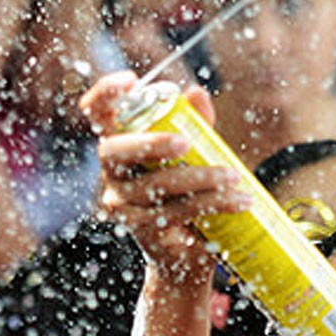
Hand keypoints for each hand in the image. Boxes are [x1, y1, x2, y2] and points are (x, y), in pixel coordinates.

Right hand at [81, 73, 251, 282]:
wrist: (186, 256)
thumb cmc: (187, 195)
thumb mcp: (192, 157)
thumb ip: (194, 126)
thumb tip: (197, 94)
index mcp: (119, 148)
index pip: (97, 114)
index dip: (105, 93)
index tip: (131, 80)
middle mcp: (110, 176)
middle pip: (115, 151)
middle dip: (151, 143)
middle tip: (186, 143)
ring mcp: (123, 207)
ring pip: (156, 186)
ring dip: (200, 179)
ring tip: (235, 177)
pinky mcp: (145, 234)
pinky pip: (178, 215)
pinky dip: (212, 207)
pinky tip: (237, 203)